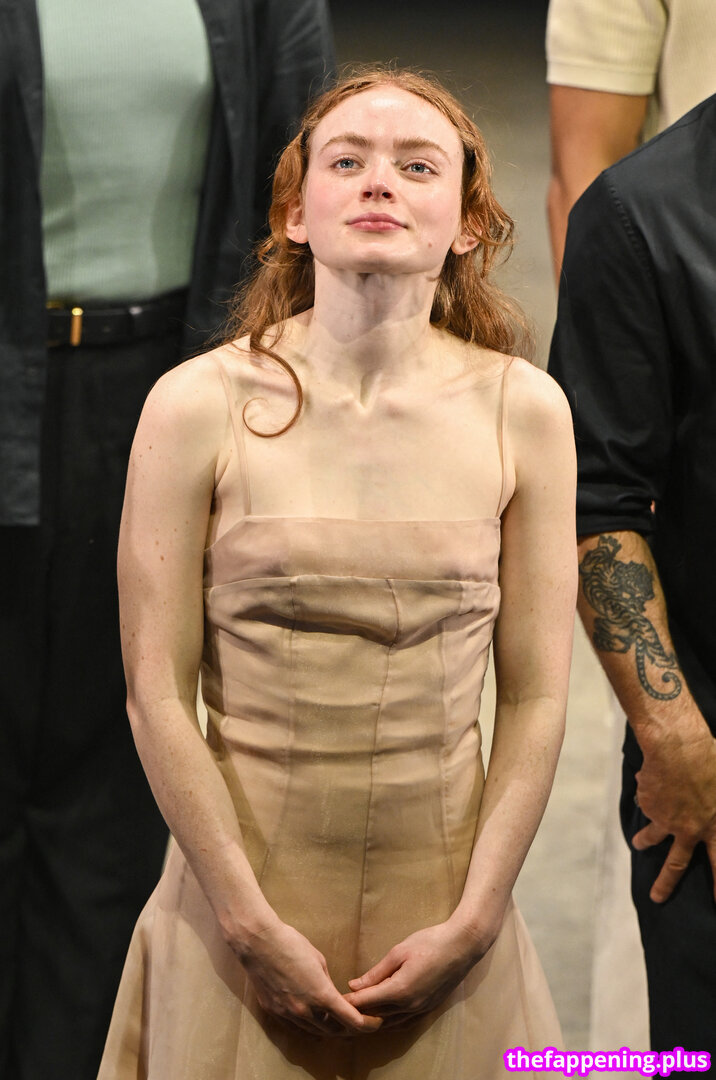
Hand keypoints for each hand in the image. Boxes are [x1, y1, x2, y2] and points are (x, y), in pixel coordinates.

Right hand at [237, 919, 382, 1036]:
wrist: (258, 942)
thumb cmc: (290, 944)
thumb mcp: (318, 959)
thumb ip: (326, 982)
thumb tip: (330, 993)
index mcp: (322, 995)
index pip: (351, 1021)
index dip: (367, 1024)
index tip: (375, 1022)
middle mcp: (305, 1010)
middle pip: (334, 1031)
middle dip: (349, 1029)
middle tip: (358, 1021)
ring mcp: (288, 1014)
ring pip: (314, 1033)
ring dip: (328, 1029)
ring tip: (337, 1023)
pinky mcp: (274, 1012)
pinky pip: (295, 1028)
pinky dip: (308, 1027)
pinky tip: (313, 1021)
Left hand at [344, 920, 487, 1028]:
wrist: (462, 946)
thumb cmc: (429, 942)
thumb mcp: (399, 952)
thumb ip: (376, 972)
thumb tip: (354, 986)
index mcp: (400, 991)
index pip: (367, 1003)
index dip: (349, 1002)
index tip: (334, 999)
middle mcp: (410, 1006)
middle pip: (376, 1016)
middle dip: (358, 1013)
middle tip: (341, 1007)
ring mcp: (420, 1010)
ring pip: (390, 1023)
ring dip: (373, 1019)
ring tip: (357, 1013)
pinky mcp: (428, 1009)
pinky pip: (404, 1022)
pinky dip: (390, 1021)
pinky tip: (382, 1015)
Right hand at [632, 722, 715, 902]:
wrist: (678, 748)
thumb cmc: (710, 762)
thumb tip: (715, 812)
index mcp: (714, 827)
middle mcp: (690, 830)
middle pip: (676, 865)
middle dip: (665, 884)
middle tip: (656, 898)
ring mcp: (666, 819)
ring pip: (651, 837)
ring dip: (644, 841)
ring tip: (639, 844)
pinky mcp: (650, 806)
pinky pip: (647, 804)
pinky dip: (648, 796)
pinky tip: (649, 783)